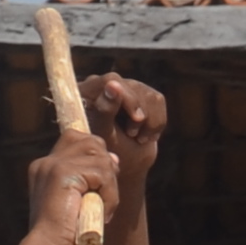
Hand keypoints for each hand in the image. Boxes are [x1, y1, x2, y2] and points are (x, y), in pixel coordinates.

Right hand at [31, 128, 117, 244]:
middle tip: (105, 195)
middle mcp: (47, 162)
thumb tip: (113, 159)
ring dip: (110, 185)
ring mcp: (53, 165)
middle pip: (91, 142)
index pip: (78, 140)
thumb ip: (93, 178)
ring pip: (100, 157)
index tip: (103, 182)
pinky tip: (101, 211)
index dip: (97, 156)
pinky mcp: (63, 172)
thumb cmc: (66, 233)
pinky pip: (102, 173)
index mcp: (47, 167)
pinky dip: (109, 194)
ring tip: (101, 207)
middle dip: (107, 167)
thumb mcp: (81, 200)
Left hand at [88, 71, 164, 194]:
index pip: (111, 81)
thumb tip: (113, 84)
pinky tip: (147, 134)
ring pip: (149, 94)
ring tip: (138, 138)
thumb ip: (105, 109)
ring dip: (150, 121)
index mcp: (86, 93)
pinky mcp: (141, 95)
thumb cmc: (108, 152)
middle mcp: (104, 86)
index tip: (137, 119)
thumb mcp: (104, 133)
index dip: (128, 97)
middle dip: (141, 113)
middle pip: (133, 86)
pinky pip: (158, 100)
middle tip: (134, 136)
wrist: (126, 164)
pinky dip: (158, 122)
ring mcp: (124, 88)